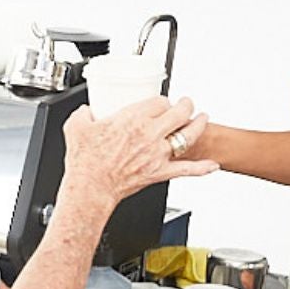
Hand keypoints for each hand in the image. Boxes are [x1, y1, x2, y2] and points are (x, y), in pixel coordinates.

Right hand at [61, 96, 217, 204]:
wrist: (91, 188)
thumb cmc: (85, 162)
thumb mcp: (76, 127)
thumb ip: (83, 114)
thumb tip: (85, 111)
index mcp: (133, 119)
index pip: (159, 101)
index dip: (163, 100)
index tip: (160, 102)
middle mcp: (150, 134)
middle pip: (179, 113)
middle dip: (186, 105)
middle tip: (186, 103)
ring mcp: (158, 154)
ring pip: (187, 136)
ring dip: (199, 125)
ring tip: (203, 119)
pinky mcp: (160, 173)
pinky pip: (186, 170)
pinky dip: (202, 168)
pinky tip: (212, 165)